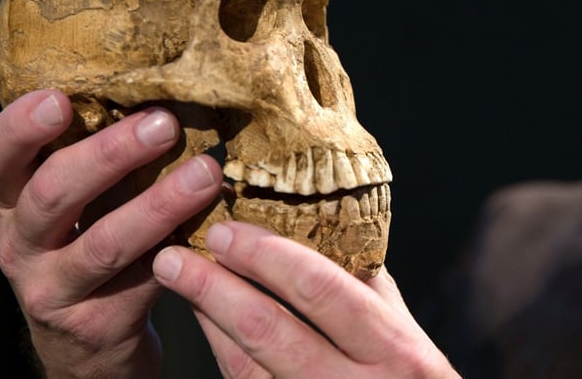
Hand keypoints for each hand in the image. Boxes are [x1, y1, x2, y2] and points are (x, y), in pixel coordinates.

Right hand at [0, 89, 223, 377]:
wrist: (88, 343)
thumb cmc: (90, 245)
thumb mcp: (77, 204)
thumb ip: (96, 157)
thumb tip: (162, 93)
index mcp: (12, 203)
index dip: (20, 128)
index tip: (59, 98)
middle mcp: (22, 246)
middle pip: (52, 194)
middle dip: (109, 154)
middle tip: (162, 123)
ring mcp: (54, 290)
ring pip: (104, 244)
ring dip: (159, 205)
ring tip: (206, 174)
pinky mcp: (96, 324)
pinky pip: (145, 280)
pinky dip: (183, 250)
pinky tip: (215, 225)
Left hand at [152, 221, 459, 377]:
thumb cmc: (405, 377)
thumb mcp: (401, 330)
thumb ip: (363, 282)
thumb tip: (314, 218)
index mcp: (394, 348)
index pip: (322, 289)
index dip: (267, 256)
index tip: (226, 228)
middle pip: (271, 330)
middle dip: (215, 287)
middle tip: (176, 254)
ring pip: (245, 366)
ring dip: (205, 318)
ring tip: (177, 277)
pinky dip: (219, 349)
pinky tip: (203, 319)